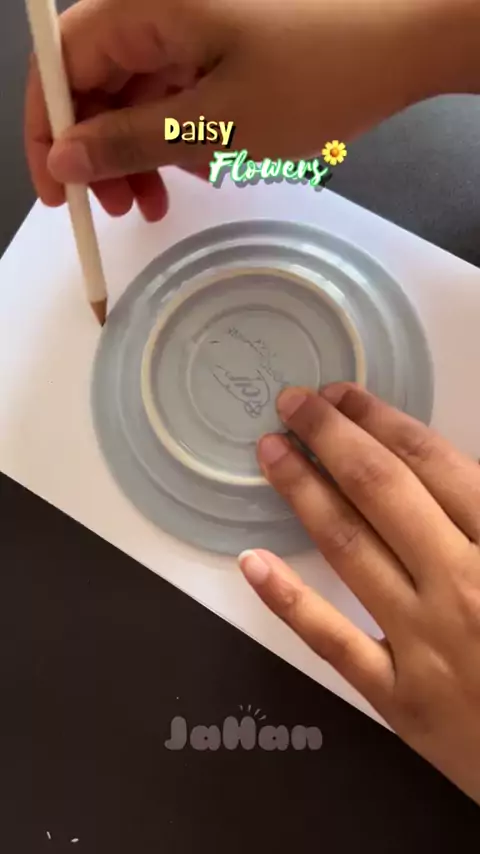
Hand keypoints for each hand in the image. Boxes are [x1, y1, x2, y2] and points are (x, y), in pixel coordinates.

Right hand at [25, 0, 469, 220]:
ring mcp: (189, 25)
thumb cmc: (317, 74)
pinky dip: (172, 137)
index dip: (49, 131)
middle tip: (117, 210)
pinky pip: (171, 92)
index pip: (61, 64)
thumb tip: (65, 158)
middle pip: (94, 81)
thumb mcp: (213, 126)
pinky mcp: (216, 42)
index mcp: (146, 6)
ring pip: (132, 94)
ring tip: (157, 204)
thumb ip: (128, 142)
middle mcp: (159, 7)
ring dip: (136, 152)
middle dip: (98, 151)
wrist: (404, 42)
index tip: (59, 193)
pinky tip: (192, 172)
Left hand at [239, 383, 479, 804]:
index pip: (431, 464)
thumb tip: (448, 469)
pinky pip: (332, 641)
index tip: (341, 395)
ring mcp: (425, 643)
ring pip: (349, 549)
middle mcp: (462, 586)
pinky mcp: (399, 698)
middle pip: (382, 493)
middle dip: (332, 439)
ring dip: (303, 493)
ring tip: (271, 453)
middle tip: (292, 405)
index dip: (380, 421)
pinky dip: (288, 600)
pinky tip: (252, 563)